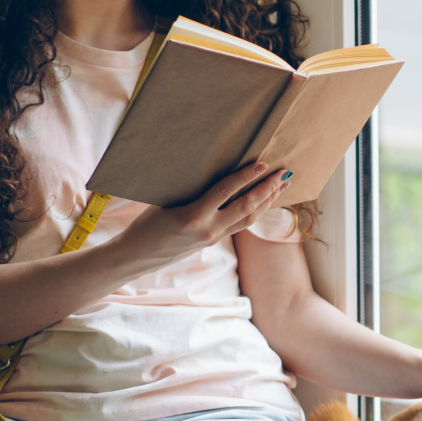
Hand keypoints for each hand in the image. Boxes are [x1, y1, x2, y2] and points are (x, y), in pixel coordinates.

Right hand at [118, 162, 287, 264]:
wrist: (136, 257)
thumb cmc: (145, 225)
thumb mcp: (165, 202)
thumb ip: (192, 191)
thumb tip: (216, 171)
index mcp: (192, 216)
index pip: (225, 191)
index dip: (245, 177)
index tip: (262, 163)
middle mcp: (207, 230)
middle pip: (246, 207)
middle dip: (268, 189)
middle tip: (285, 173)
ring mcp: (213, 238)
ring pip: (248, 219)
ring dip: (267, 201)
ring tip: (282, 186)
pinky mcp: (213, 242)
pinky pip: (240, 224)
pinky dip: (255, 211)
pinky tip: (264, 201)